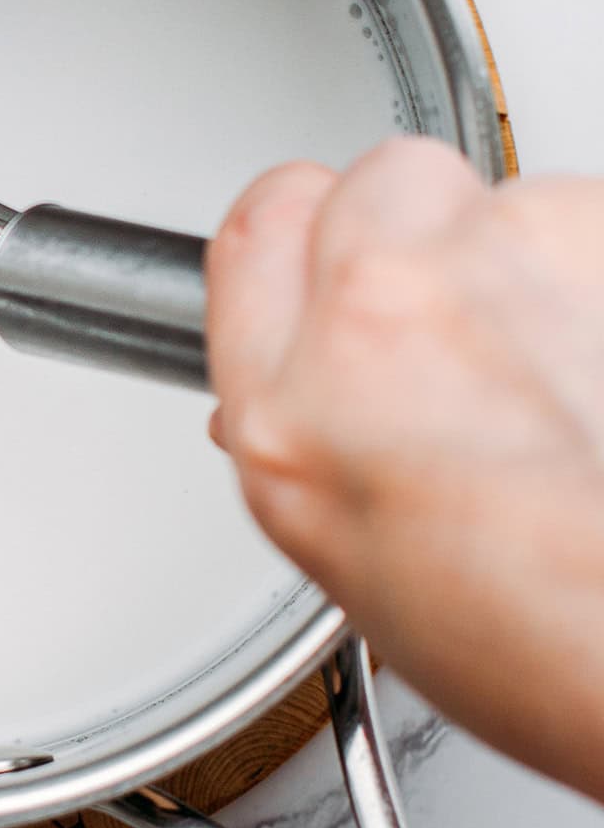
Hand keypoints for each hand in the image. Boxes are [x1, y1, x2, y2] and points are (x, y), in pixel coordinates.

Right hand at [207, 140, 603, 801]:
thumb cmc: (548, 644)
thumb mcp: (359, 563)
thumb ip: (322, 436)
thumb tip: (328, 395)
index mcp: (288, 413)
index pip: (258, 232)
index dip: (305, 236)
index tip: (334, 251)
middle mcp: (376, 318)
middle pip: (380, 183)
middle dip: (423, 231)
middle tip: (472, 315)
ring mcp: (495, 269)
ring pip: (504, 201)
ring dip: (531, 262)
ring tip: (567, 371)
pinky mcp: (597, 237)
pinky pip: (587, 219)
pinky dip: (600, 275)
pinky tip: (599, 358)